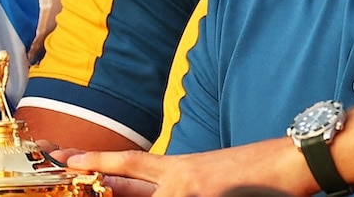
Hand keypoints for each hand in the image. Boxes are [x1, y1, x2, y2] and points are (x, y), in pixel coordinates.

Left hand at [65, 138, 315, 196]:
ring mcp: (192, 192)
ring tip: (106, 187)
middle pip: (125, 184)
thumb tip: (162, 189)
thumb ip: (181, 184)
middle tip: (63, 165)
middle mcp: (178, 180)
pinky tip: (161, 194)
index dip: (98, 163)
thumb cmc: (254, 172)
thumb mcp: (210, 174)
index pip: (129, 166)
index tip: (69, 159)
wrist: (290, 162)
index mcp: (179, 168)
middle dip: (94, 179)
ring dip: (131, 195)